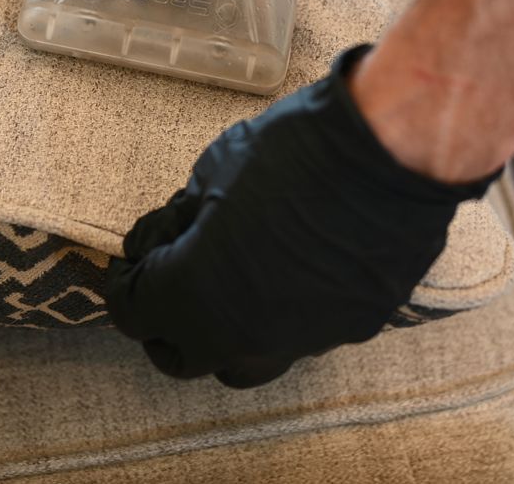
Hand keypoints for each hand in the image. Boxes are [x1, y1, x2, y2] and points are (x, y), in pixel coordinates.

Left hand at [104, 46, 497, 387]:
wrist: (389, 153)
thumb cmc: (293, 151)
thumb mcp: (213, 172)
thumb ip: (180, 220)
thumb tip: (162, 239)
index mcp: (195, 297)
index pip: (135, 314)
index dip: (124, 286)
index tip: (128, 263)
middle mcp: (245, 336)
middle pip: (183, 359)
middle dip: (163, 326)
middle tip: (163, 286)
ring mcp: (302, 340)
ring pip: (245, 361)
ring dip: (222, 333)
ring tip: (224, 289)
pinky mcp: (350, 330)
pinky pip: (299, 337)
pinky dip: (281, 313)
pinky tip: (288, 271)